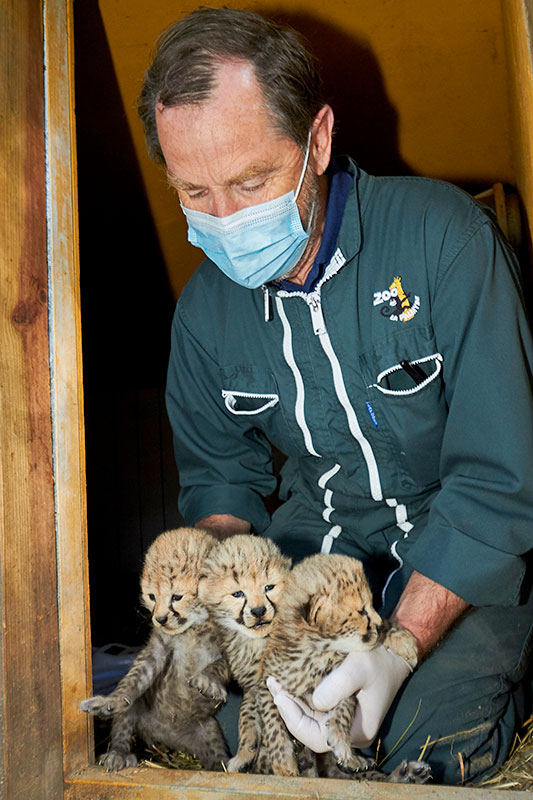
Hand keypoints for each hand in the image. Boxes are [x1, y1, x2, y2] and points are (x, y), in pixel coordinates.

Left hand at [267, 645, 412, 751]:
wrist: (394, 653)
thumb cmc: (378, 660)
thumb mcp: (358, 668)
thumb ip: (337, 686)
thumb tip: (314, 701)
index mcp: (356, 730)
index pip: (316, 739)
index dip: (294, 721)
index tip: (280, 697)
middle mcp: (348, 730)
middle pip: (309, 730)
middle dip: (288, 709)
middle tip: (273, 685)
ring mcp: (343, 720)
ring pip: (310, 720)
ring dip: (291, 703)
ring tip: (276, 683)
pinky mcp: (340, 707)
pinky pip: (315, 709)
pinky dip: (300, 698)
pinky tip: (288, 684)